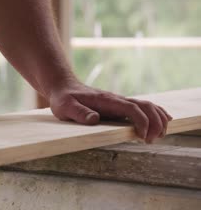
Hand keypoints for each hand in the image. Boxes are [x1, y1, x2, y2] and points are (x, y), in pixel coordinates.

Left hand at [49, 80, 172, 142]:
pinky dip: (155, 115)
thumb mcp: (65, 107)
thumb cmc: (63, 98)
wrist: (63, 87)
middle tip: (153, 140)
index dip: (142, 122)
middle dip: (155, 122)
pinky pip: (142, 109)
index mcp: (106, 100)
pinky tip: (163, 123)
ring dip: (158, 119)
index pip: (131, 108)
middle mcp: (116, 100)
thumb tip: (94, 120)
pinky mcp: (118, 107)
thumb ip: (79, 113)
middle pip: (145, 106)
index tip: (143, 137)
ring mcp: (119, 103)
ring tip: (160, 136)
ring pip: (147, 106)